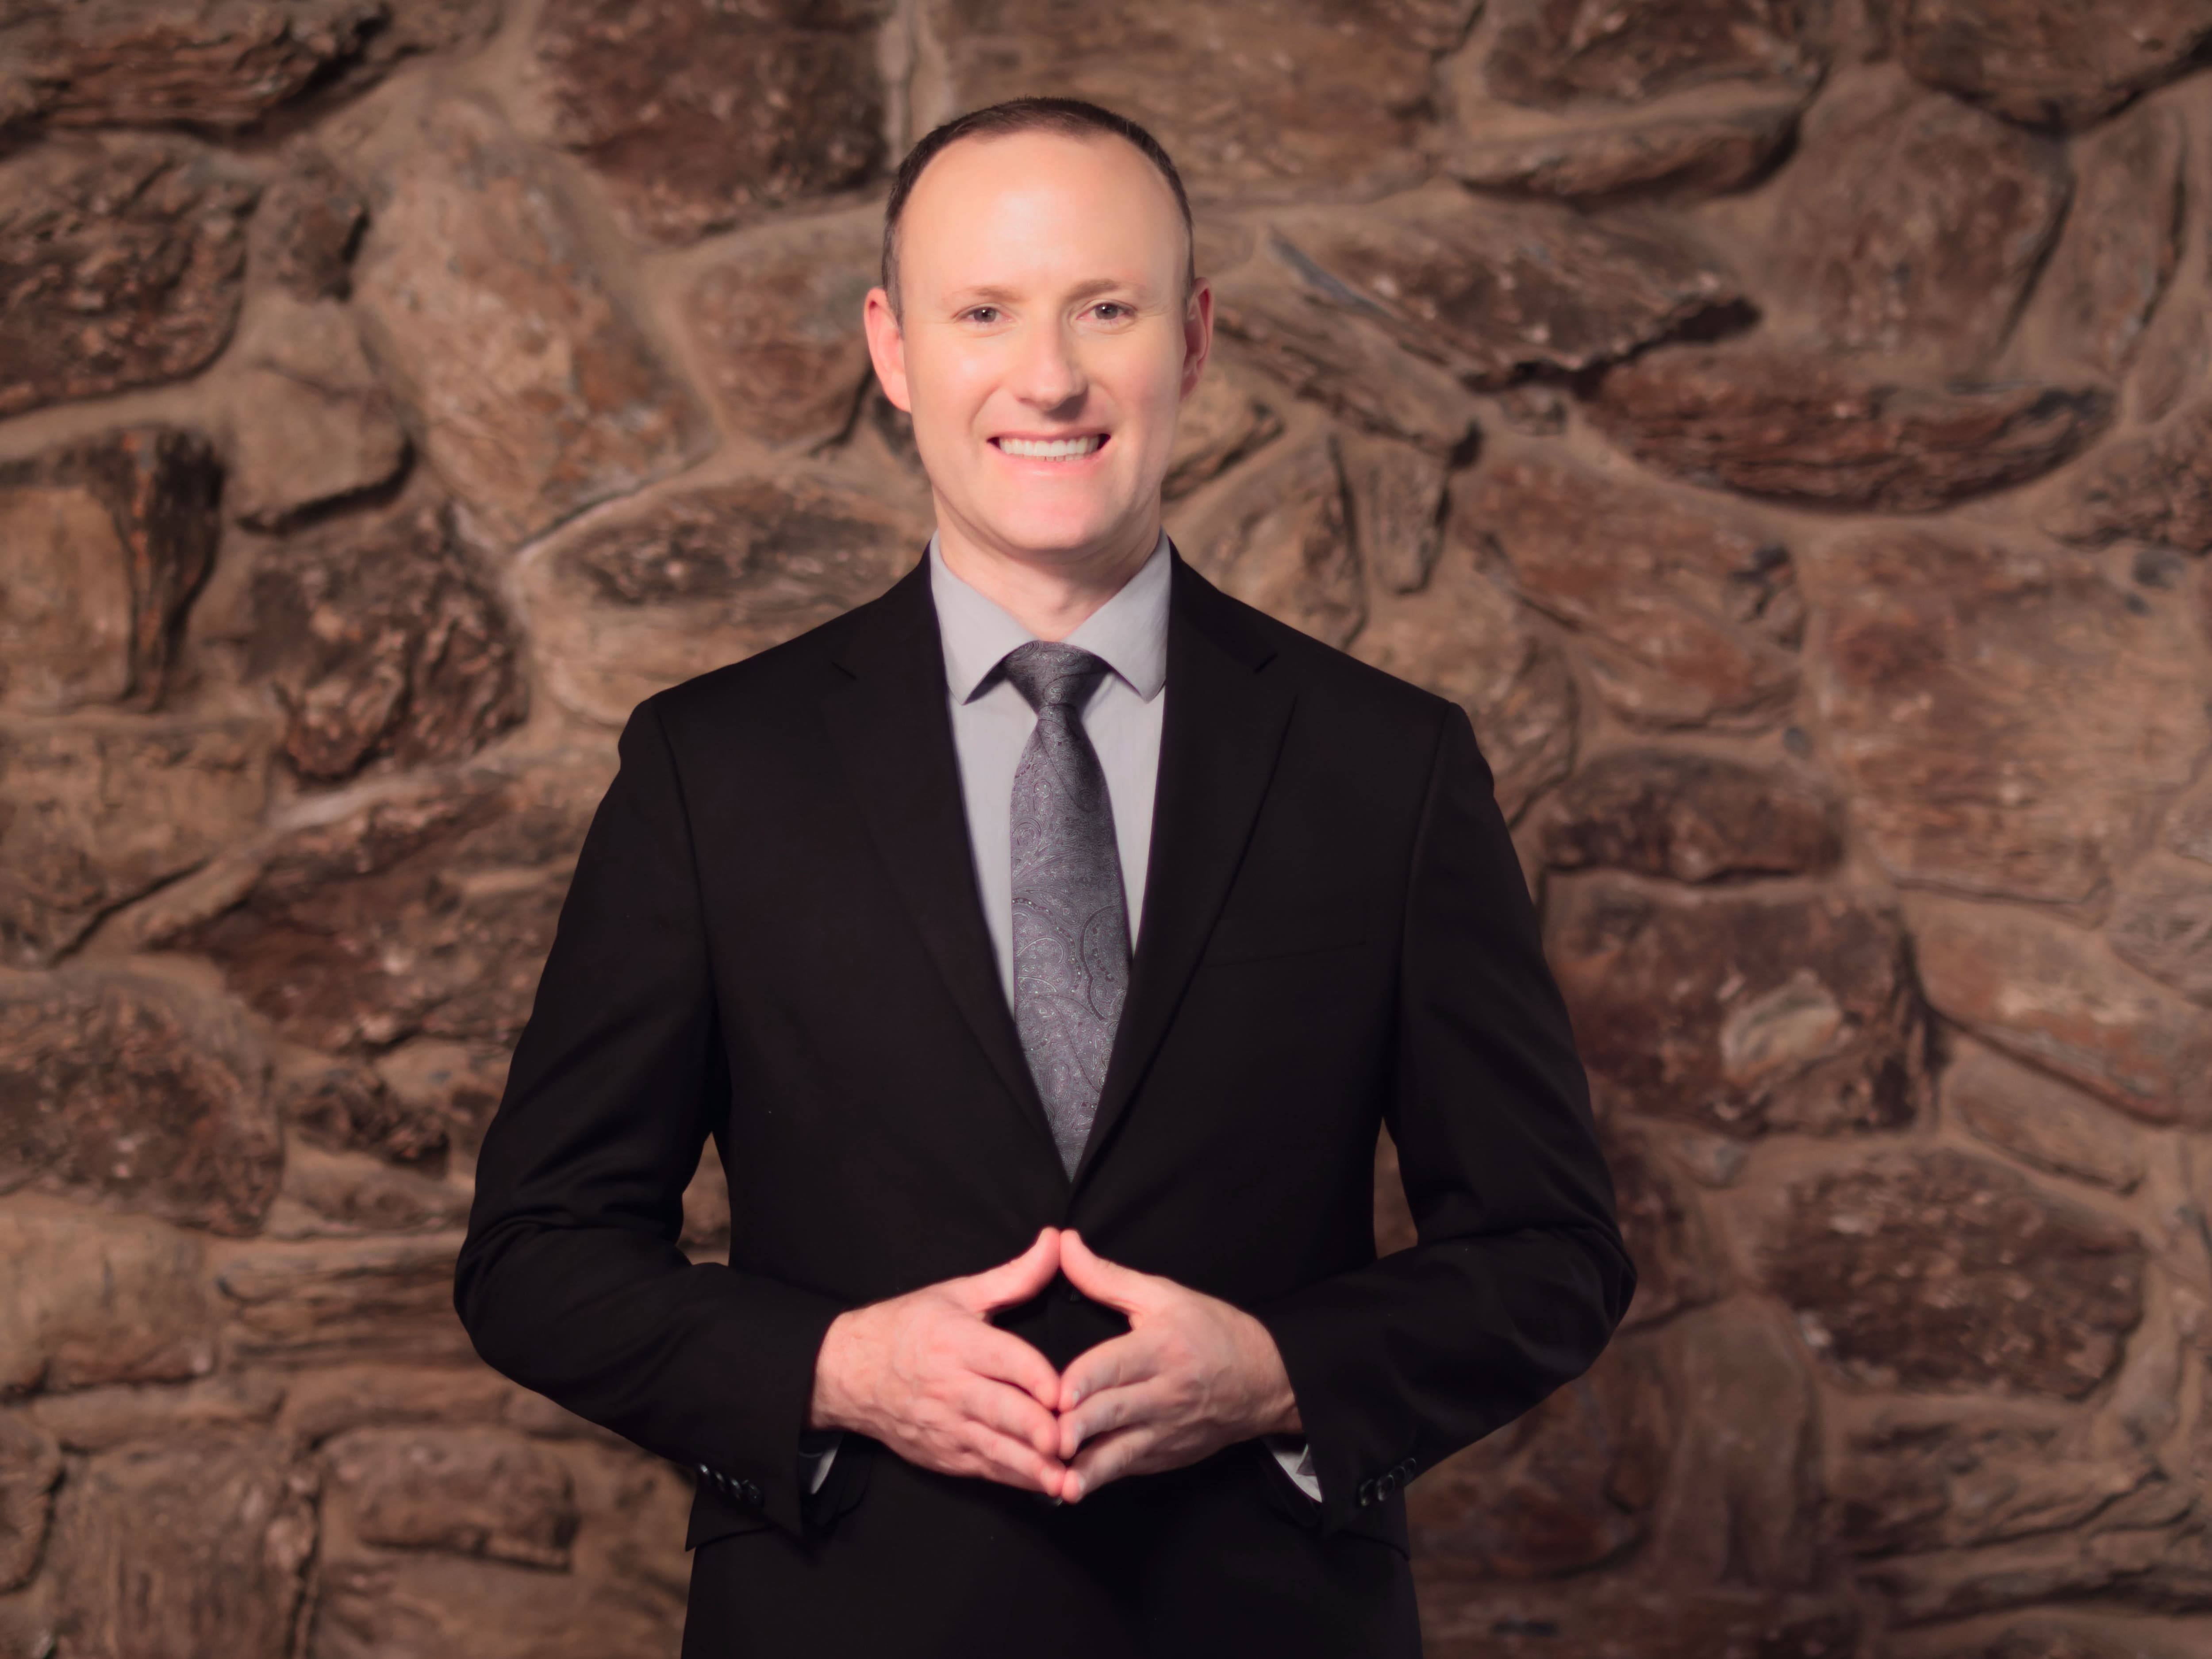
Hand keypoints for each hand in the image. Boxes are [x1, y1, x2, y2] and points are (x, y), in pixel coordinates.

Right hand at [808, 1226, 1067, 1495]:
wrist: (848, 1374)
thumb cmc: (907, 1328)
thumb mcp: (958, 1294)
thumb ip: (1015, 1274)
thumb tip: (1056, 1240)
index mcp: (957, 1342)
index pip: (1003, 1360)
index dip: (1036, 1376)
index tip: (1064, 1391)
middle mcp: (952, 1387)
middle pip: (1002, 1410)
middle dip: (1036, 1430)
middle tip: (1071, 1441)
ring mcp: (947, 1426)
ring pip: (996, 1449)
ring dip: (1032, 1466)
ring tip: (1068, 1480)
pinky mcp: (945, 1455)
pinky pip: (986, 1469)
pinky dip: (1016, 1479)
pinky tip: (1047, 1487)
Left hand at [1050, 1230, 1300, 1502]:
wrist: (1265, 1381)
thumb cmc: (1210, 1330)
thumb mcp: (1162, 1295)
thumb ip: (1106, 1276)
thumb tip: (1063, 1242)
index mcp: (1162, 1348)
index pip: (1117, 1365)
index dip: (1086, 1381)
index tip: (1058, 1394)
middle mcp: (1165, 1393)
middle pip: (1114, 1412)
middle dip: (1079, 1429)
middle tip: (1045, 1440)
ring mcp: (1166, 1431)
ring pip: (1121, 1453)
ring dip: (1088, 1470)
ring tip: (1058, 1483)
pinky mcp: (1164, 1456)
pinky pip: (1128, 1468)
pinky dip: (1100, 1480)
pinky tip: (1071, 1491)